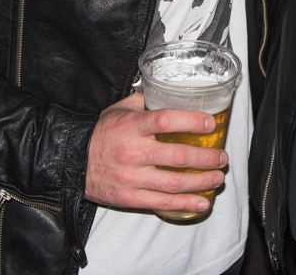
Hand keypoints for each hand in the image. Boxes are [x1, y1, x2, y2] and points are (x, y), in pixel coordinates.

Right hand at [83, 92, 226, 213]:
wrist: (73, 162)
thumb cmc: (101, 133)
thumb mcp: (119, 110)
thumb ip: (144, 102)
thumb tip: (169, 93)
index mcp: (132, 126)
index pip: (166, 120)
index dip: (192, 121)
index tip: (211, 124)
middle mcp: (133, 152)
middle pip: (178, 156)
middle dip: (206, 158)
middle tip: (222, 157)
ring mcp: (132, 177)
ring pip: (174, 182)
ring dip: (202, 181)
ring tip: (218, 178)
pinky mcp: (130, 198)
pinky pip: (162, 203)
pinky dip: (186, 204)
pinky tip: (202, 202)